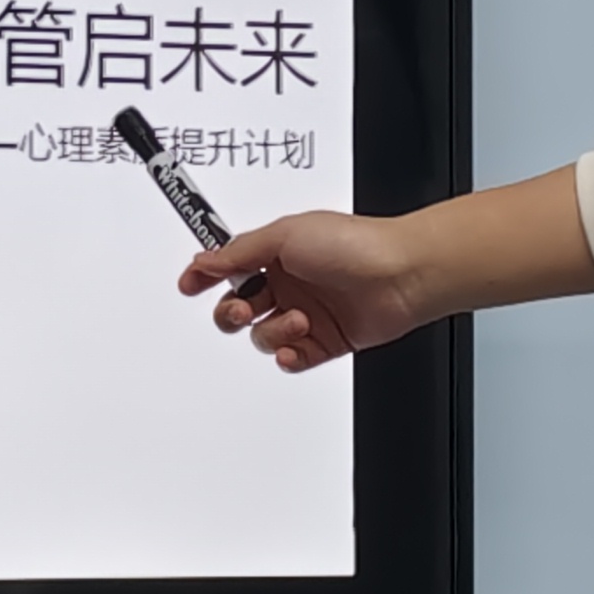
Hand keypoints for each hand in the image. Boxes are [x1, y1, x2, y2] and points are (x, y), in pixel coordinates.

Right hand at [180, 212, 434, 372]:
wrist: (403, 275)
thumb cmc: (356, 244)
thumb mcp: (286, 235)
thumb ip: (240, 251)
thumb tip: (206, 259)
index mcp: (276, 254)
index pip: (227, 267)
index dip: (205, 276)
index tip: (190, 284)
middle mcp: (288, 284)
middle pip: (237, 308)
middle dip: (232, 312)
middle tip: (245, 308)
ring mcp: (306, 315)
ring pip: (263, 337)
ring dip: (272, 332)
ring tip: (298, 320)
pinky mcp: (324, 343)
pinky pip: (292, 359)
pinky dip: (289, 356)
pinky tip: (297, 346)